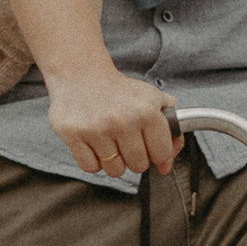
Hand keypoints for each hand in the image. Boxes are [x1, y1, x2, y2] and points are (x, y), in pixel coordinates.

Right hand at [44, 59, 179, 179]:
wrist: (82, 75)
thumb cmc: (120, 92)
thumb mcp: (153, 99)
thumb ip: (172, 128)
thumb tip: (166, 165)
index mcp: (146, 110)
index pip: (161, 154)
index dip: (156, 153)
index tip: (149, 145)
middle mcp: (123, 120)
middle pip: (138, 166)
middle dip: (134, 157)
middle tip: (126, 140)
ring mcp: (97, 128)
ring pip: (115, 170)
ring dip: (113, 161)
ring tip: (109, 141)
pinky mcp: (74, 134)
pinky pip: (91, 167)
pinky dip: (93, 161)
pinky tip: (93, 143)